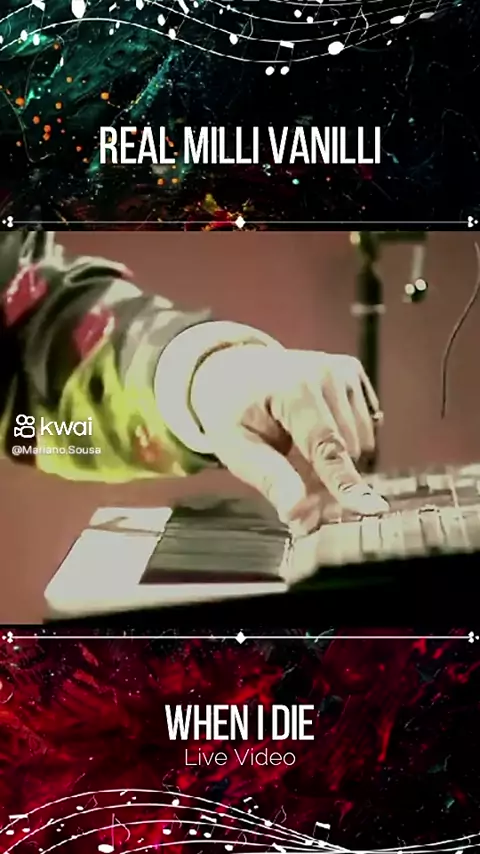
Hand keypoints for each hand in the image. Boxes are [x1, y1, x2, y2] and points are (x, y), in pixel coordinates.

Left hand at [190, 344, 388, 535]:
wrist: (234, 370)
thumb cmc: (232, 412)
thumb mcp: (235, 449)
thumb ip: (270, 479)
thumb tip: (297, 514)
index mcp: (293, 388)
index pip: (326, 446)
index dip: (345, 482)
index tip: (371, 509)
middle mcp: (326, 373)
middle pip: (348, 451)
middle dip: (328, 478)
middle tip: (295, 480)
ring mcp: (343, 370)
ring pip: (363, 443)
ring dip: (338, 460)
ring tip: (299, 451)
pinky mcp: (354, 374)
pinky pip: (367, 427)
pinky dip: (345, 442)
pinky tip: (315, 434)